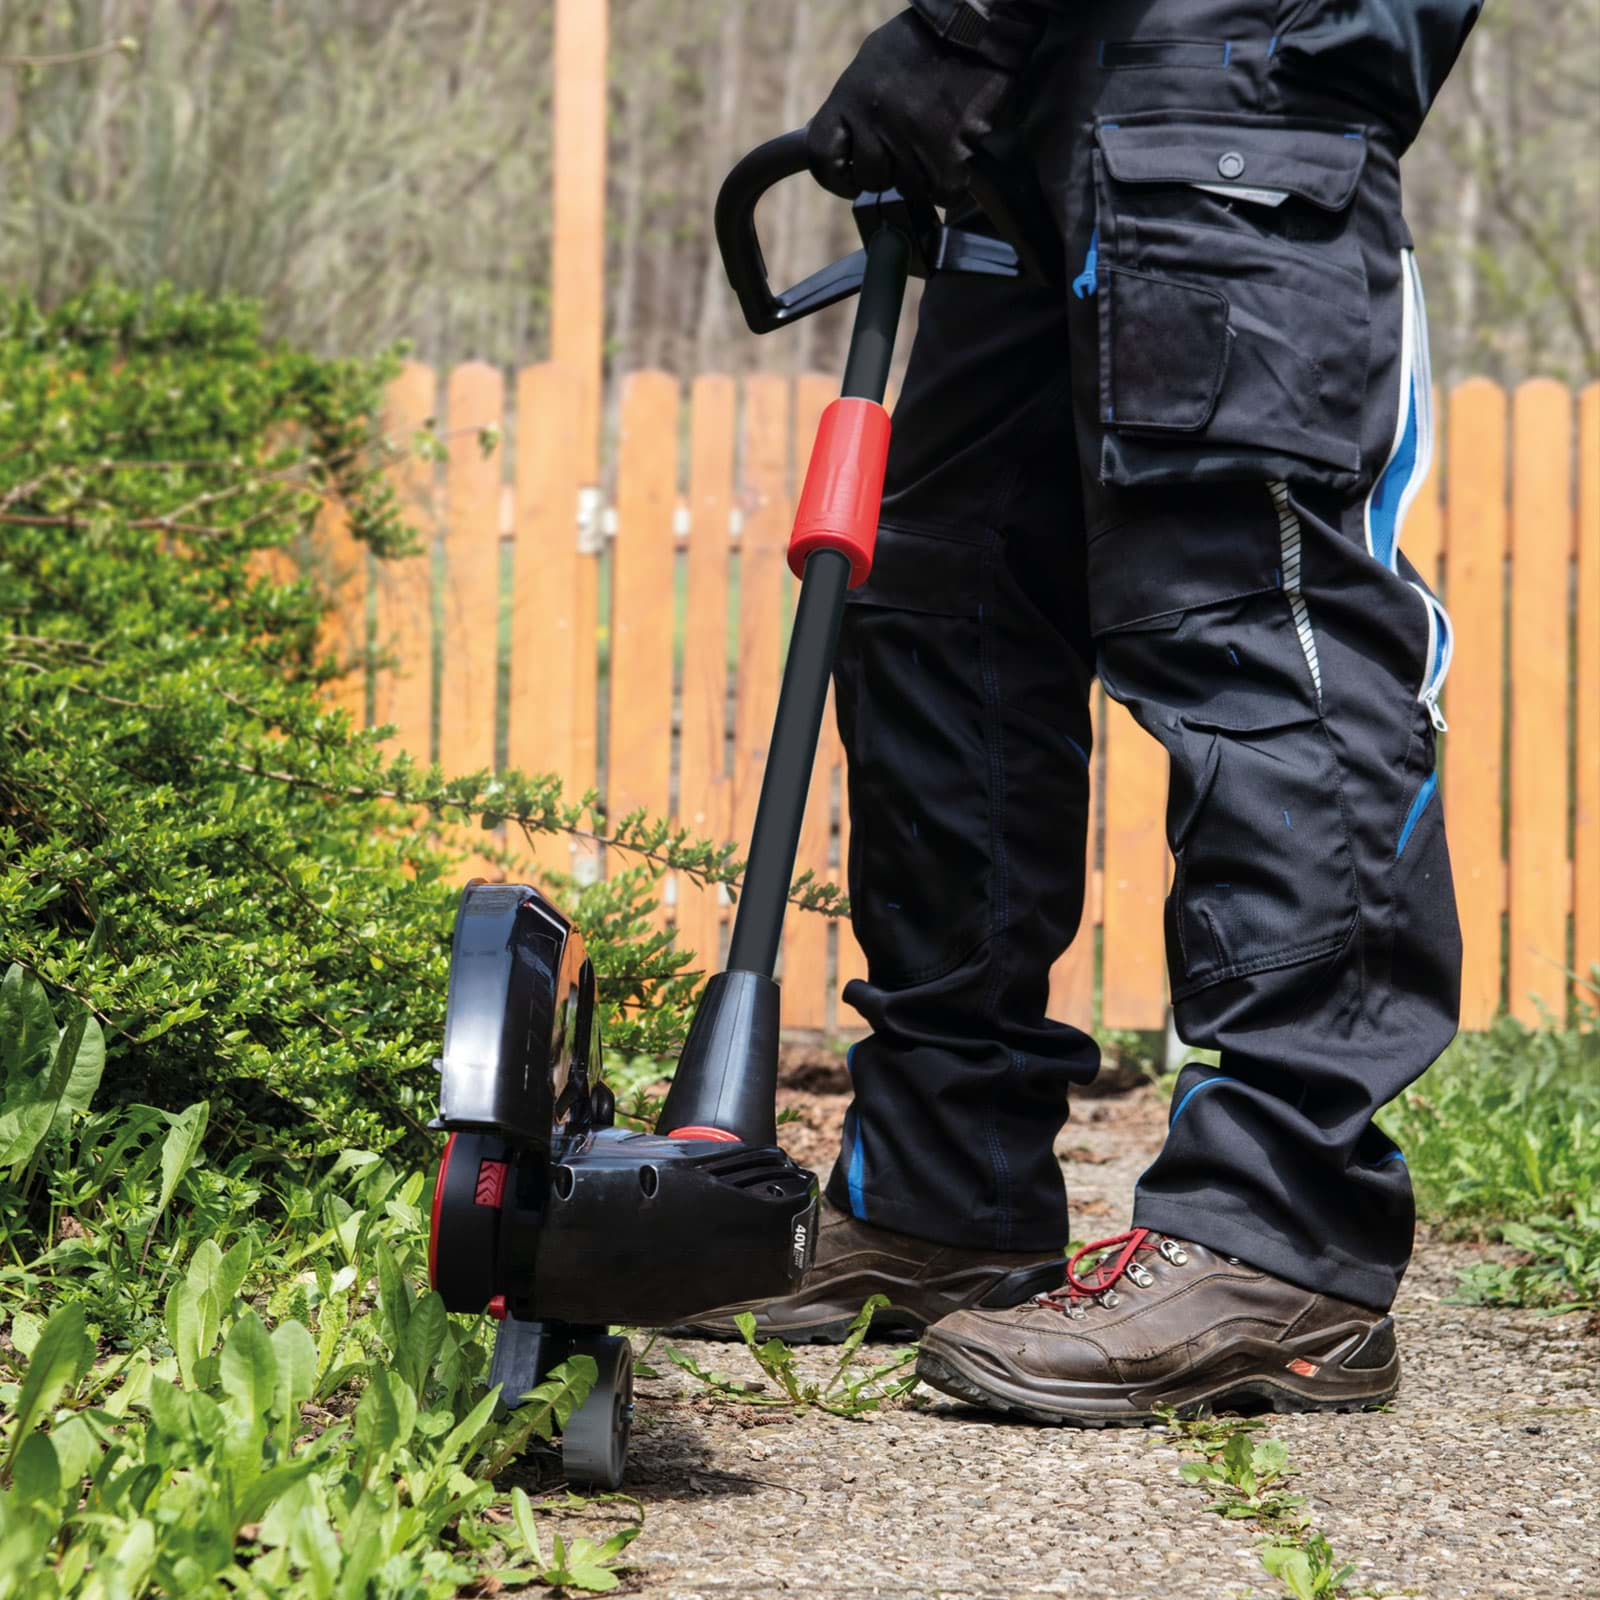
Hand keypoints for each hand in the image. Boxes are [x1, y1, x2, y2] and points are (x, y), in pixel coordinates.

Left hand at [805, 10, 1018, 204]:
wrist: (973, 31)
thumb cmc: (921, 47)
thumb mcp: (870, 67)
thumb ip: (853, 109)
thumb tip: (843, 149)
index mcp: (850, 96)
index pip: (822, 157)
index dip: (836, 176)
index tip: (853, 178)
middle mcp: (875, 117)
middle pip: (871, 179)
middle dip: (889, 172)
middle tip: (908, 150)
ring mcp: (910, 135)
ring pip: (909, 188)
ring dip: (923, 175)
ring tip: (935, 141)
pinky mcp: (947, 150)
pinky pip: (943, 191)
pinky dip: (951, 182)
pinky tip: (956, 155)